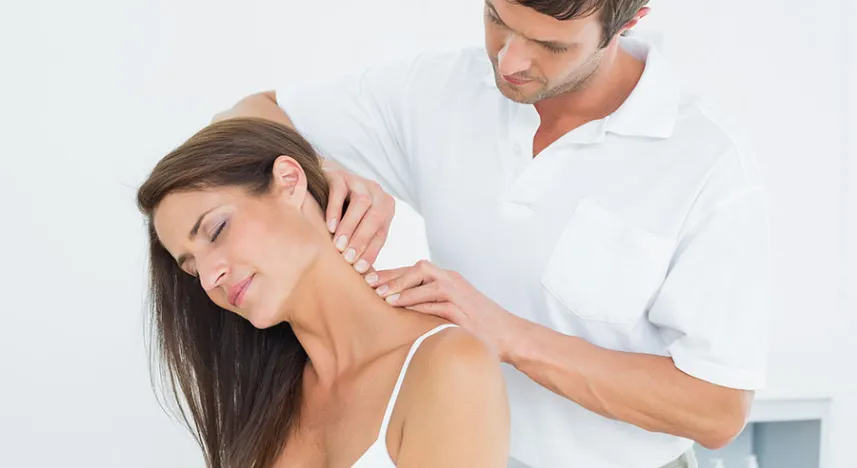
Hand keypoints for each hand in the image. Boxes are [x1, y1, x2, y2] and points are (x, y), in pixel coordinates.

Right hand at [323, 160, 394, 273]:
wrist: (323, 181)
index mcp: (385, 208)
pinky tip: (330, 226)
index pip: (381, 233)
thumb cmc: (341, 213)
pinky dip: (335, 210)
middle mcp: (376, 193)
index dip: (371, 252)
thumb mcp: (356, 227)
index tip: (359, 270)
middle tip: (348, 259)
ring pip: (361, 203)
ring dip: (350, 226)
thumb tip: (365, 277)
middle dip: (361, 240)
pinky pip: (340, 191)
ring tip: (339, 245)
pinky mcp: (340, 174)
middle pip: (375, 217)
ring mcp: (359, 181)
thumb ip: (361, 244)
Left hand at [366, 260, 522, 361]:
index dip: (391, 273)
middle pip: (420, 268)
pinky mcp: (464, 312)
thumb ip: (429, 304)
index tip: (369, 279)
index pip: (416, 270)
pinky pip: (439, 304)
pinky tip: (404, 310)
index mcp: (449, 279)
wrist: (509, 335)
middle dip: (394, 275)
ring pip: (428, 283)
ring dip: (404, 290)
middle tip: (370, 284)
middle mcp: (454, 282)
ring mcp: (460, 295)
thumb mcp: (452, 309)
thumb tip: (397, 309)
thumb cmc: (478, 325)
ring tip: (383, 297)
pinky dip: (420, 305)